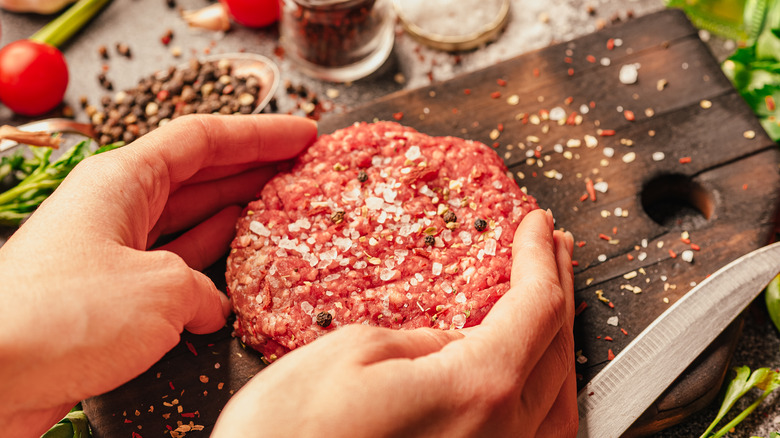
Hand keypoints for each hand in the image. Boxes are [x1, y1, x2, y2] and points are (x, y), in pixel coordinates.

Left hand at [0, 114, 317, 436]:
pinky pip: (173, 263)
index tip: (304, 132)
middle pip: (199, 173)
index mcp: (122, 179)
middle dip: (253, 167)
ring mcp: (111, 250)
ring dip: (236, 212)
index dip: (260, 133)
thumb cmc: (65, 315)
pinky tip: (240, 261)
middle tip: (302, 168)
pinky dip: (208, 261)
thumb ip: (204, 290)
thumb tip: (209, 307)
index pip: (203, 138)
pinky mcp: (108, 294)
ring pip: (188, 219)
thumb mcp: (160, 290)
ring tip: (282, 207)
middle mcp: (116, 207)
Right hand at [213, 209, 576, 436]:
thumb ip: (420, 342)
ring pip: (560, 401)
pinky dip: (542, 392)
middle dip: (558, 289)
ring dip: (559, 343)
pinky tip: (529, 376)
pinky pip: (535, 435)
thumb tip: (452, 344)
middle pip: (557, 350)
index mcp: (477, 391)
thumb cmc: (290, 436)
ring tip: (550, 303)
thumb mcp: (350, 353)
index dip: (539, 257)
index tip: (536, 224)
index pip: (536, 307)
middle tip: (552, 249)